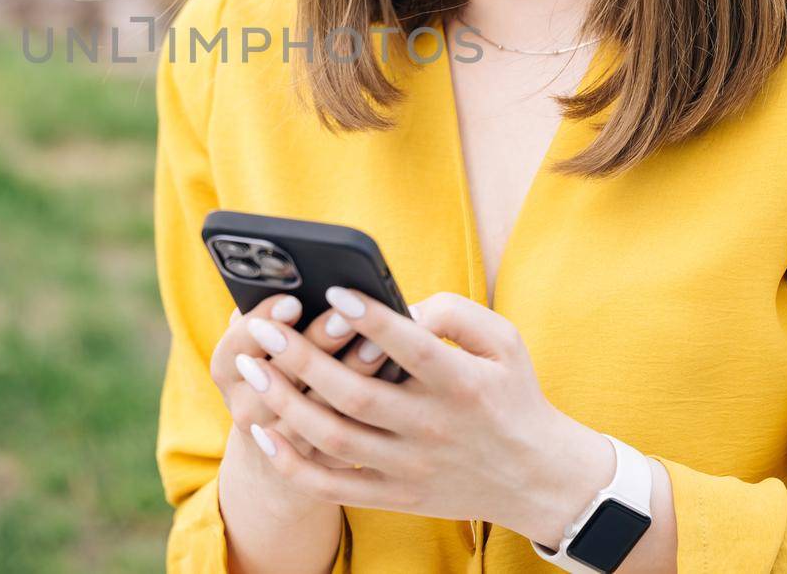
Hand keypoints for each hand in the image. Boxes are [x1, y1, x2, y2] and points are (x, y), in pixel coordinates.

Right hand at [209, 293, 399, 474]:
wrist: (281, 448)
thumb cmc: (277, 367)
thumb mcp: (261, 340)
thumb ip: (272, 313)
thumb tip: (298, 283)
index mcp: (228, 369)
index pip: (236, 345)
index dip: (263, 321)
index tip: (294, 301)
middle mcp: (246, 408)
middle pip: (281, 375)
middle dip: (317, 341)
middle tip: (346, 317)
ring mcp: (280, 441)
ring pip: (317, 409)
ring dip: (351, 373)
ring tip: (380, 344)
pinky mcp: (318, 463)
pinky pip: (345, 436)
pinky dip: (372, 406)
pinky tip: (395, 377)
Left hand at [234, 288, 615, 543]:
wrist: (536, 477)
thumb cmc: (512, 396)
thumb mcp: (504, 341)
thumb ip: (454, 312)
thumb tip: (397, 304)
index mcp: (462, 386)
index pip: (412, 349)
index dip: (371, 319)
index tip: (331, 291)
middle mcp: (433, 428)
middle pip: (356, 395)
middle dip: (300, 357)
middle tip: (260, 326)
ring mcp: (410, 466)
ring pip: (334, 438)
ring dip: (284, 402)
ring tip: (250, 366)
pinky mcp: (395, 495)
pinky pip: (332, 485)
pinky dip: (292, 462)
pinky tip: (262, 431)